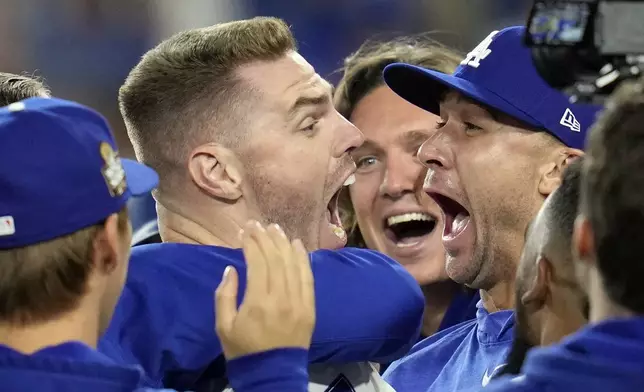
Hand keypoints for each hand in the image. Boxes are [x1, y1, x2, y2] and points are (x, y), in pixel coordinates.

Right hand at [215, 221, 315, 359]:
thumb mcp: (223, 326)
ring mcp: (299, 301)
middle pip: (277, 258)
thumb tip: (232, 268)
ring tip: (275, 228)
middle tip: (258, 224)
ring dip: (284, 243)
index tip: (245, 230)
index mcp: (258, 302)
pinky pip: (308, 277)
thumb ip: (224, 295)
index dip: (252, 242)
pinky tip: (297, 245)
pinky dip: (303, 258)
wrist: (273, 375)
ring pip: (293, 264)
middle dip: (266, 238)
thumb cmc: (244, 350)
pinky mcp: (310, 307)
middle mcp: (282, 298)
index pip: (258, 262)